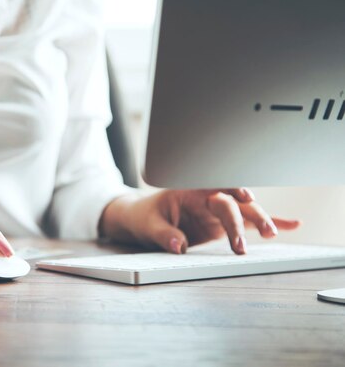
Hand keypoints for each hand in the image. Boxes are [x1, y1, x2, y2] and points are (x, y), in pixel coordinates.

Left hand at [101, 189, 300, 254]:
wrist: (141, 217)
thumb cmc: (144, 216)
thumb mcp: (147, 225)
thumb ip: (163, 234)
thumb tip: (177, 246)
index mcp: (190, 190)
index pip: (214, 186)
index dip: (232, 188)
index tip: (245, 196)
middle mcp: (208, 197)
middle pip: (234, 203)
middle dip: (246, 217)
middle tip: (253, 237)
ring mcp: (217, 210)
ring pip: (246, 211)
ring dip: (261, 220)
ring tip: (273, 233)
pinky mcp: (222, 223)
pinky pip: (247, 222)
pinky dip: (269, 222)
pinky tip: (292, 225)